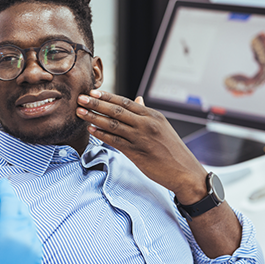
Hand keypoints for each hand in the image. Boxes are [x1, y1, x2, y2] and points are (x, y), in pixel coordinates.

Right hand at [0, 178, 41, 263]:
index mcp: (8, 232)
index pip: (10, 201)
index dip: (5, 189)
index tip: (1, 182)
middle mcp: (26, 236)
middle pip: (21, 207)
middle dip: (10, 201)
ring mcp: (34, 244)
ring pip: (28, 218)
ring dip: (16, 214)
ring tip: (0, 223)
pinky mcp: (38, 251)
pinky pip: (31, 231)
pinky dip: (22, 227)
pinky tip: (9, 236)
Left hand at [76, 90, 208, 203]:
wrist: (185, 171)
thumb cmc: (173, 150)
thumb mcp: (162, 127)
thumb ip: (147, 114)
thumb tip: (138, 99)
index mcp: (153, 115)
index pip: (126, 102)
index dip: (108, 96)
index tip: (93, 92)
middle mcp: (146, 124)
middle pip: (116, 110)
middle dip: (96, 103)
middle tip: (81, 98)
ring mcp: (141, 138)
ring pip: (113, 124)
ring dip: (94, 117)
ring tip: (80, 112)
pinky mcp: (137, 153)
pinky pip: (115, 141)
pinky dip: (102, 134)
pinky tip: (91, 129)